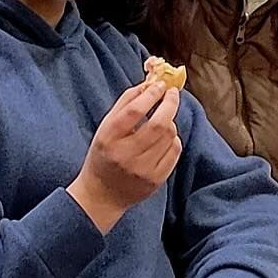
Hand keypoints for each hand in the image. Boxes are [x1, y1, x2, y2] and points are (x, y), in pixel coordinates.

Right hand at [67, 81, 182, 233]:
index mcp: (109, 138)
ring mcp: (143, 169)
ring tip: (162, 121)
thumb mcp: (105, 128)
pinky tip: (165, 138)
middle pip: (158, 124)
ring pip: (169, 136)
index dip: (151, 95)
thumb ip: (125, 104)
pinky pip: (175, 152)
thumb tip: (149, 84)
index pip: (134, 112)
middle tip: (172, 94)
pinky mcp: (156, 180)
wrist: (102, 194)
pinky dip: (173, 139)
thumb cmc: (104, 154)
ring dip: (170, 122)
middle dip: (170, 104)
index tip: (161, 85)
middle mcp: (126, 155)